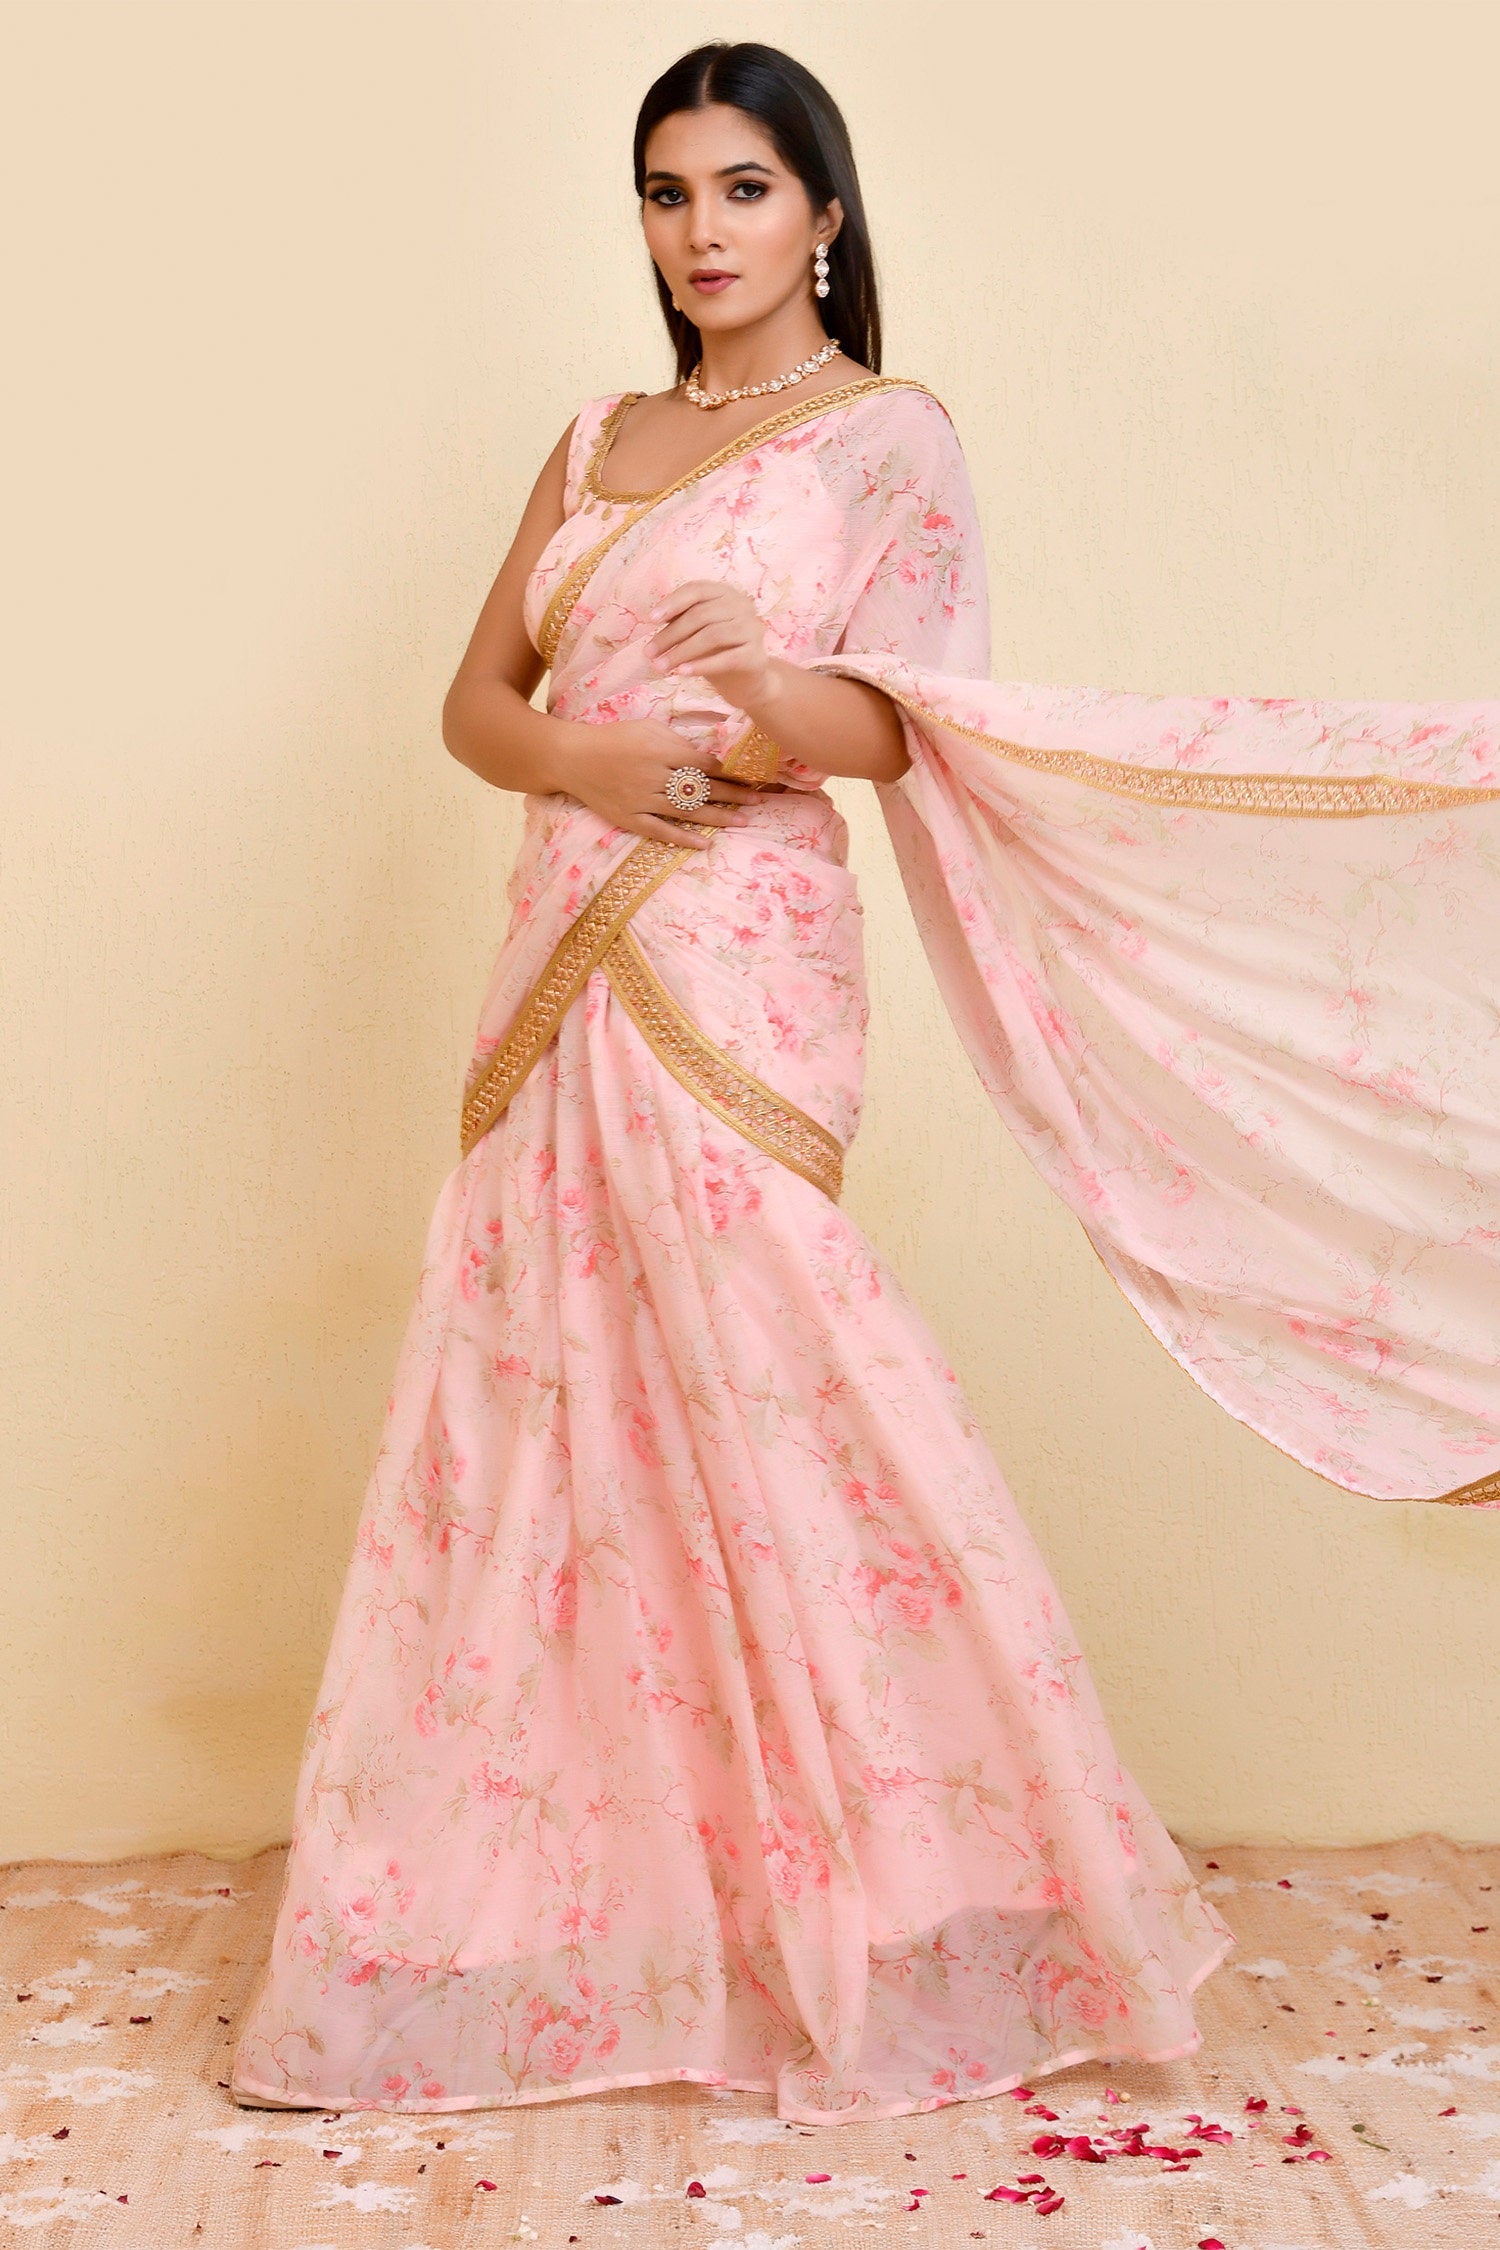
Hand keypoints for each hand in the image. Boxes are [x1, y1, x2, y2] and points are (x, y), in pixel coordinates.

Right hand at [555, 716, 776, 849]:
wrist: (572, 757)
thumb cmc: (614, 737)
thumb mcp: (647, 727)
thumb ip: (677, 742)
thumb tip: (708, 757)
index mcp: (660, 750)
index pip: (703, 763)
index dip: (727, 771)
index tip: (748, 777)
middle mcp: (653, 775)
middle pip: (701, 788)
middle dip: (733, 794)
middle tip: (758, 801)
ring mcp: (641, 799)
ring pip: (686, 811)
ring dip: (718, 817)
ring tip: (743, 821)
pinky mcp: (629, 818)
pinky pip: (660, 831)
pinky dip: (682, 838)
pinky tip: (705, 844)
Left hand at [646, 580, 777, 711]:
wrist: (745, 680)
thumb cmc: (715, 650)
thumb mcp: (695, 631)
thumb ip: (680, 619)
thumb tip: (654, 617)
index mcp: (725, 593)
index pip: (696, 590)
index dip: (672, 603)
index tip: (651, 619)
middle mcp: (742, 605)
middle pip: (701, 614)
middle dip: (671, 634)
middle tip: (650, 653)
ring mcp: (752, 629)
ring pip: (712, 635)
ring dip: (682, 652)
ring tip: (661, 666)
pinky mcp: (756, 655)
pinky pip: (726, 659)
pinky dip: (701, 665)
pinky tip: (682, 672)